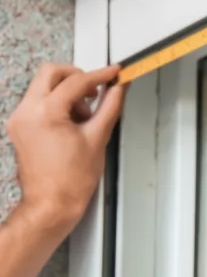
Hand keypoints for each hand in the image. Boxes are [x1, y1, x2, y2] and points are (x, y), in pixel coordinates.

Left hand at [6, 63, 124, 235]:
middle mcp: (26, 112)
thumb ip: (109, 107)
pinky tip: (72, 121)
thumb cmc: (71, 180)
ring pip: (42, 85)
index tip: (113, 73)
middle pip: (50, 73)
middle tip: (95, 90)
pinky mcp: (19, 126)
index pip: (75, 82)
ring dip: (66, 91)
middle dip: (76, 76)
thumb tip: (118, 89)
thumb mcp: (98, 138)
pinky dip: (56, 103)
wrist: (51, 203)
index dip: (99, 75)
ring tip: (84, 115)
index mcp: (45, 113)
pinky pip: (37, 101)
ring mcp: (19, 119)